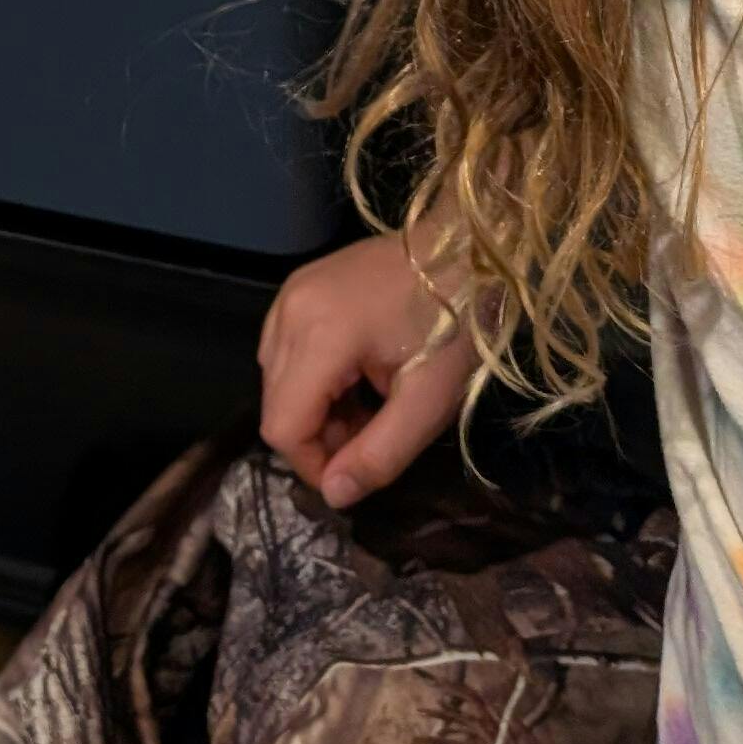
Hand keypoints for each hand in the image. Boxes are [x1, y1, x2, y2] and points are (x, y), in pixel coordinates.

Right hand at [258, 228, 473, 505]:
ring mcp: (291, 292)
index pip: (281, 426)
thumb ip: (379, 455)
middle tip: (373, 435)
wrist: (467, 248)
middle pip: (275, 404)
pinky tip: (354, 376)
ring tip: (369, 406)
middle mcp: (289, 310)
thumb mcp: (429, 402)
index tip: (358, 472)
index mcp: (319, 336)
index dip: (313, 464)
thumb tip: (335, 496)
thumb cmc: (457, 325)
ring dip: (315, 408)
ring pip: (277, 379)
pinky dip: (312, 377)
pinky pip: (285, 348)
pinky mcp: (300, 284)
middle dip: (317, 437)